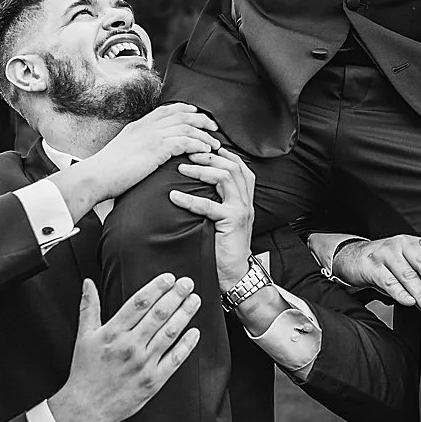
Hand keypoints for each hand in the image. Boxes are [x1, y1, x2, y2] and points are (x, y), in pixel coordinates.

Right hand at [47, 277, 199, 421]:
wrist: (86, 406)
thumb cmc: (85, 372)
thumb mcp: (83, 336)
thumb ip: (89, 307)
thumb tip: (88, 284)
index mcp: (113, 333)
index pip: (139, 303)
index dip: (156, 287)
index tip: (169, 278)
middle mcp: (130, 346)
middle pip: (158, 314)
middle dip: (176, 296)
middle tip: (187, 283)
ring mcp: (143, 364)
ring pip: (169, 333)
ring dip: (184, 315)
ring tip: (194, 301)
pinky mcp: (153, 381)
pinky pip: (174, 359)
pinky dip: (186, 345)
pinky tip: (195, 333)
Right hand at [56, 103, 218, 212]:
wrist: (96, 176)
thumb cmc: (106, 171)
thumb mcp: (123, 151)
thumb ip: (137, 146)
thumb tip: (146, 152)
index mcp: (139, 125)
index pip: (167, 109)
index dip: (186, 109)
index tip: (197, 115)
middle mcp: (147, 126)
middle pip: (181, 114)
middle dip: (201, 119)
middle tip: (213, 128)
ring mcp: (152, 136)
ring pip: (187, 126)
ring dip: (204, 134)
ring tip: (215, 144)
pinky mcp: (156, 148)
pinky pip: (185, 141)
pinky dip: (198, 145)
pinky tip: (205, 151)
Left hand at [168, 150, 255, 290]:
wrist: (235, 274)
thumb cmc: (224, 248)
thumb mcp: (222, 219)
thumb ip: (216, 201)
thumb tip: (193, 187)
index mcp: (244, 198)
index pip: (239, 166)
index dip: (222, 153)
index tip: (202, 147)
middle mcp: (245, 201)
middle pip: (232, 166)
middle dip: (209, 156)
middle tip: (188, 154)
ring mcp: (241, 210)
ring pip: (225, 177)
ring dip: (202, 169)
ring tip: (183, 168)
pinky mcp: (232, 221)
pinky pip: (210, 205)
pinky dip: (190, 199)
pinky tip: (175, 197)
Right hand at [331, 234, 420, 312]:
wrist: (353, 258)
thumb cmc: (386, 264)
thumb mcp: (406, 262)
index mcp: (414, 242)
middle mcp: (401, 244)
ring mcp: (385, 253)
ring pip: (407, 274)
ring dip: (419, 292)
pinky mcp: (372, 266)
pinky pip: (389, 281)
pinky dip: (400, 293)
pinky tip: (409, 302)